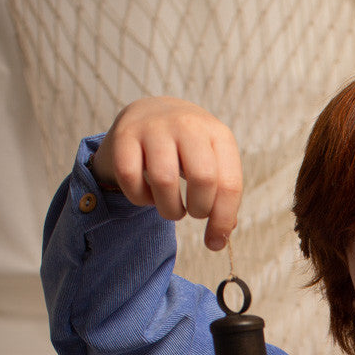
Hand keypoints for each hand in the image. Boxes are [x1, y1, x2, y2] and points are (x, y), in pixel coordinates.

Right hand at [89, 97, 241, 250]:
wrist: (151, 113)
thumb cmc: (188, 150)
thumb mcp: (213, 163)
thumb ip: (220, 197)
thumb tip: (219, 238)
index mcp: (218, 134)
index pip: (229, 184)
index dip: (223, 220)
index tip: (215, 241)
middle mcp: (188, 124)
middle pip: (202, 178)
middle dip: (199, 210)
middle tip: (193, 213)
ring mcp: (154, 127)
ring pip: (164, 180)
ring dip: (169, 209)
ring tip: (171, 207)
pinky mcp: (124, 135)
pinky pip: (130, 178)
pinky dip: (139, 198)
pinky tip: (148, 195)